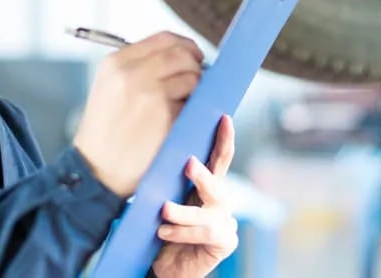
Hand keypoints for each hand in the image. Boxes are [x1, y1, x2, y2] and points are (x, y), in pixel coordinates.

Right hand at [72, 31, 204, 195]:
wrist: (95, 171)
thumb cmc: (105, 132)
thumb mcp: (109, 87)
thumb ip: (138, 67)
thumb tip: (181, 56)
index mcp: (117, 63)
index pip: (164, 39)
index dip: (185, 46)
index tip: (193, 56)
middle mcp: (132, 74)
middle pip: (182, 54)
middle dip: (195, 66)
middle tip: (197, 80)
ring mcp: (150, 95)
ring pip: (193, 77)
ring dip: (196, 90)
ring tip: (184, 104)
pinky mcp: (166, 117)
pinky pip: (194, 104)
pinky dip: (193, 111)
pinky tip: (181, 121)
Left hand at [151, 115, 238, 277]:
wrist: (164, 267)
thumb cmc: (161, 230)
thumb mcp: (162, 202)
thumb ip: (167, 184)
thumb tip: (155, 158)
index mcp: (206, 187)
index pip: (218, 159)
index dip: (223, 139)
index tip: (224, 118)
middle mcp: (219, 202)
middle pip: (217, 183)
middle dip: (203, 174)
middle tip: (189, 164)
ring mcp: (225, 222)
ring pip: (208, 211)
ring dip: (184, 211)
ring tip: (164, 211)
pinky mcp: (225, 242)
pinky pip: (207, 233)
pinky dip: (183, 232)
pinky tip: (164, 233)